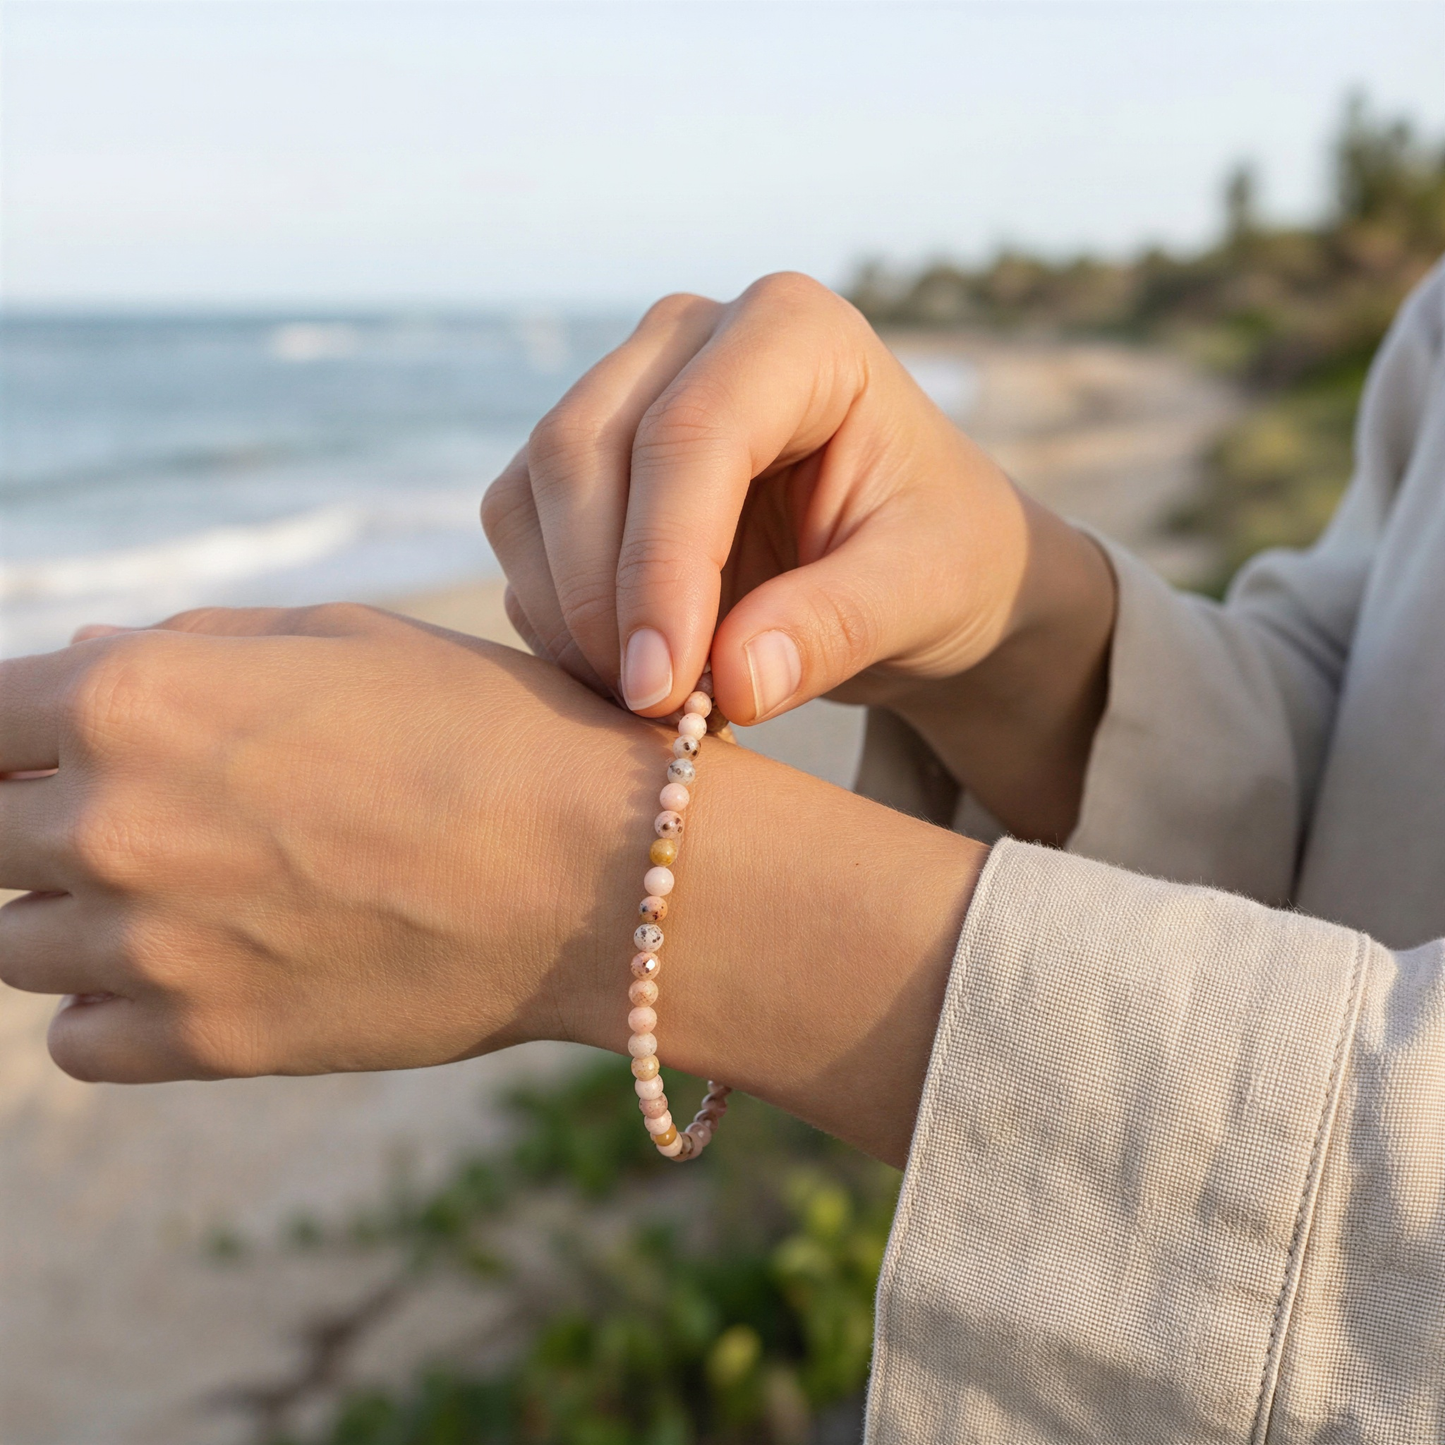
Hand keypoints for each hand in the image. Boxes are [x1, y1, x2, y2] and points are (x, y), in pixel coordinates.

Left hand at [0, 605, 646, 1082]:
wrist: (600, 867)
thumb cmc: (490, 727)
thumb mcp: (348, 638)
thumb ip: (192, 645)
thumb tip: (80, 657)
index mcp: (135, 696)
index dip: (15, 728)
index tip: (57, 742)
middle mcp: (110, 821)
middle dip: (35, 815)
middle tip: (146, 815)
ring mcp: (149, 946)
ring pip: (16, 942)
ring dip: (75, 911)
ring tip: (191, 888)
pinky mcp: (202, 1045)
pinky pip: (73, 1038)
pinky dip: (110, 1004)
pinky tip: (193, 965)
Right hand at [482, 272, 1114, 840]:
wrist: (910, 563)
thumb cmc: (936, 555)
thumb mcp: (923, 592)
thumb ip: (836, 627)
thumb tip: (732, 684)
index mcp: (793, 330)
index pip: (688, 436)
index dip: (660, 565)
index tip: (662, 688)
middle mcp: (689, 337)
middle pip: (581, 452)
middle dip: (602, 598)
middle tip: (653, 711)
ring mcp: (623, 389)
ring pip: (533, 493)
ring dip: (569, 615)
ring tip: (648, 703)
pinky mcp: (582, 459)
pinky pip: (523, 535)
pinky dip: (555, 618)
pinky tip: (625, 673)